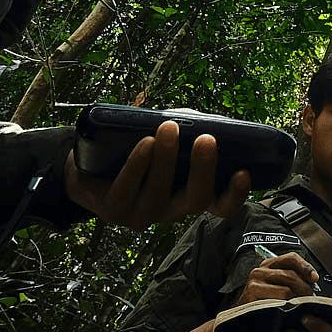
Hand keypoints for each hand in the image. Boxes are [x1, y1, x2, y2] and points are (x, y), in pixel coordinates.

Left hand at [63, 120, 250, 228]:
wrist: (88, 165)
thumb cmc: (137, 149)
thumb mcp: (168, 139)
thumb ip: (187, 130)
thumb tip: (201, 118)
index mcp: (189, 195)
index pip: (220, 206)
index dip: (235, 194)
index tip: (243, 171)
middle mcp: (170, 210)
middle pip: (195, 200)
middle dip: (203, 169)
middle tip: (206, 139)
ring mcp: (142, 214)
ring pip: (159, 193)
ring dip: (166, 159)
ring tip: (168, 129)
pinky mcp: (114, 210)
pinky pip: (128, 189)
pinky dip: (138, 164)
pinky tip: (144, 143)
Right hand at [238, 252, 318, 304]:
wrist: (243, 318)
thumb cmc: (263, 304)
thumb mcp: (278, 288)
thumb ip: (293, 280)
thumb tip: (312, 281)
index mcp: (269, 265)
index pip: (291, 258)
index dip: (306, 267)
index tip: (315, 278)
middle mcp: (261, 270)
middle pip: (291, 274)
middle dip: (305, 287)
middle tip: (310, 298)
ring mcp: (255, 281)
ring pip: (286, 288)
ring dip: (298, 298)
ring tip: (300, 305)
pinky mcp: (253, 293)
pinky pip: (279, 298)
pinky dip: (288, 304)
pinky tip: (289, 310)